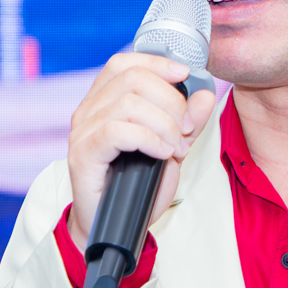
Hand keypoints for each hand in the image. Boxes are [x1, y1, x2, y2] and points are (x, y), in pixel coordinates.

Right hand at [66, 52, 219, 249]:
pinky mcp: (82, 153)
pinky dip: (149, 139)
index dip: (157, 62)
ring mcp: (82, 130)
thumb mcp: (172, 148)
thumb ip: (188, 121)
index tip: (186, 75)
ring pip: (130, 104)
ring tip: (176, 149)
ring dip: (164, 126)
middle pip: (133, 79)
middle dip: (171, 101)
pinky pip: (118, 131)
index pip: (125, 62)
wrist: (115, 224)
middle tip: (186, 130)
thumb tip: (205, 93)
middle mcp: (89, 109)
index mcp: (104, 100)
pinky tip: (162, 154)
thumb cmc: (137, 186)